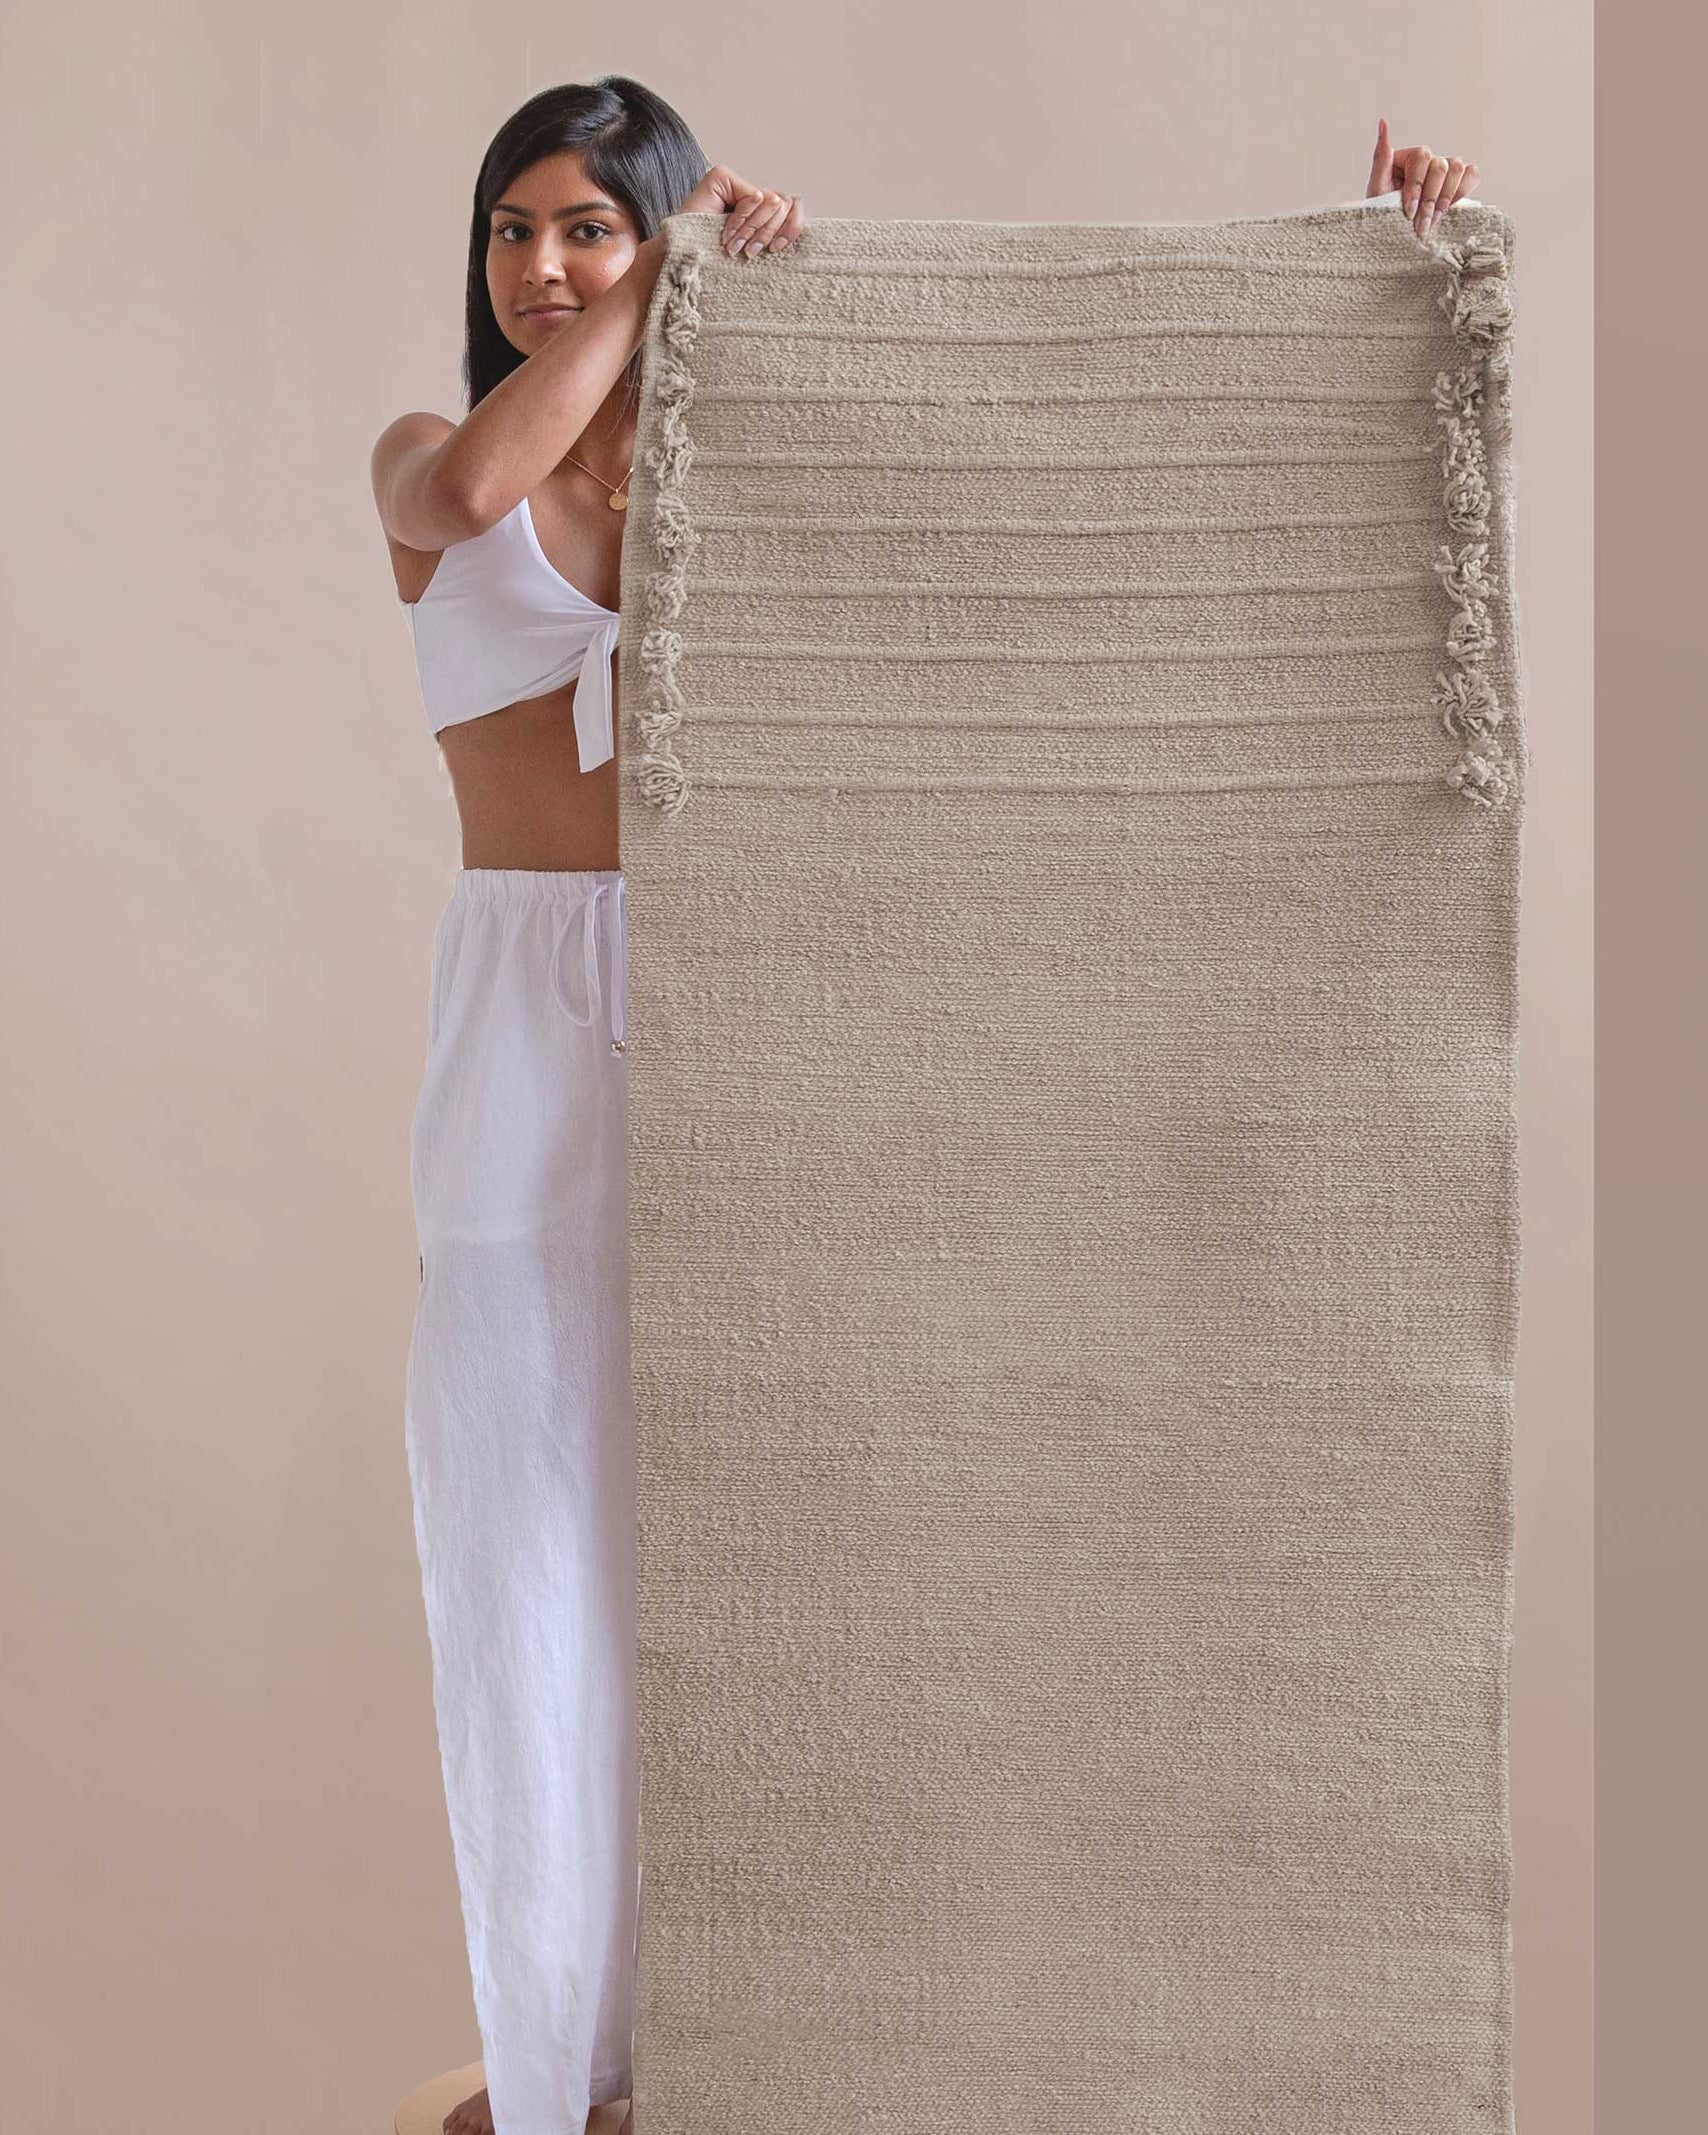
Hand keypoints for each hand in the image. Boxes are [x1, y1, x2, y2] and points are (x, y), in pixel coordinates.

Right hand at [679, 164, 806, 256]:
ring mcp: (734, 181)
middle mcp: (749, 192)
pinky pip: (752, 198)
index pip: (792, 206)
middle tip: (749, 252)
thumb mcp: (757, 248)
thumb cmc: (718, 261)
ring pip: (772, 201)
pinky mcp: (722, 176)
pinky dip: (741, 222)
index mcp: (760, 210)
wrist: (685, 262)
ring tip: (735, 246)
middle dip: (768, 232)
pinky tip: (726, 235)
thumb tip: (798, 210)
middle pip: (785, 203)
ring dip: (754, 231)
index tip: (776, 249)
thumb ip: (776, 229)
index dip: (792, 227)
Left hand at [1367, 116, 1479, 238]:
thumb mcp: (1376, 187)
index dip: (1416, 187)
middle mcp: (1429, 158)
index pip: (1422, 158)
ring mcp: (1445, 168)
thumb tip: (1383, 123)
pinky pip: (1472, 174)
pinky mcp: (1457, 180)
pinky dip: (1463, 191)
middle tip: (1421, 224)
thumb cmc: (1383, 209)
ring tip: (1432, 221)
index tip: (1408, 212)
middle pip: (1440, 166)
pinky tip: (1447, 210)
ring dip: (1445, 198)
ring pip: (1457, 168)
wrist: (1395, 230)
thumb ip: (1381, 157)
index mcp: (1409, 156)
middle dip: (1430, 199)